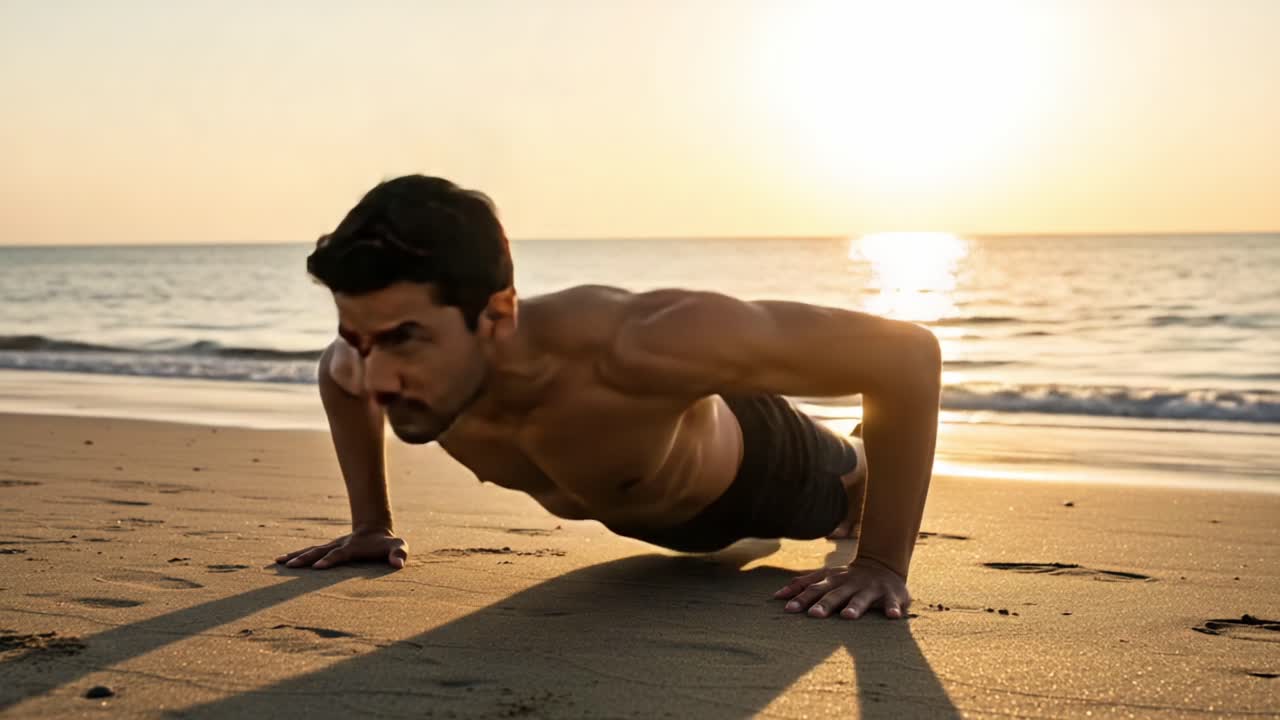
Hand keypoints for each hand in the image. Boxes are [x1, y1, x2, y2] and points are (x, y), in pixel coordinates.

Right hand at [275, 529, 407, 569]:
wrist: (376, 529)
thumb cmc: (387, 543)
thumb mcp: (398, 546)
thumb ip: (399, 553)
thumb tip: (399, 564)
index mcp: (353, 547)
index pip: (339, 554)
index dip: (329, 560)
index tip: (317, 567)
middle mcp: (338, 545)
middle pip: (319, 551)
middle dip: (304, 559)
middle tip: (289, 566)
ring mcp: (331, 546)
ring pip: (310, 550)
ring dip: (295, 556)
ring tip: (278, 562)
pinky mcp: (326, 549)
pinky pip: (308, 552)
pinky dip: (295, 555)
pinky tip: (280, 561)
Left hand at [772, 557, 910, 618]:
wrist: (883, 563)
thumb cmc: (847, 577)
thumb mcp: (825, 577)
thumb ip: (803, 584)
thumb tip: (776, 596)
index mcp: (833, 580)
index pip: (814, 589)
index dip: (801, 598)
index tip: (788, 609)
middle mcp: (850, 584)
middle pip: (835, 594)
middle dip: (824, 604)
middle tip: (814, 615)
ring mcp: (870, 588)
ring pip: (861, 598)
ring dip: (854, 606)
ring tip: (848, 616)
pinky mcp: (891, 594)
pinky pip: (892, 602)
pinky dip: (893, 608)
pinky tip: (893, 616)